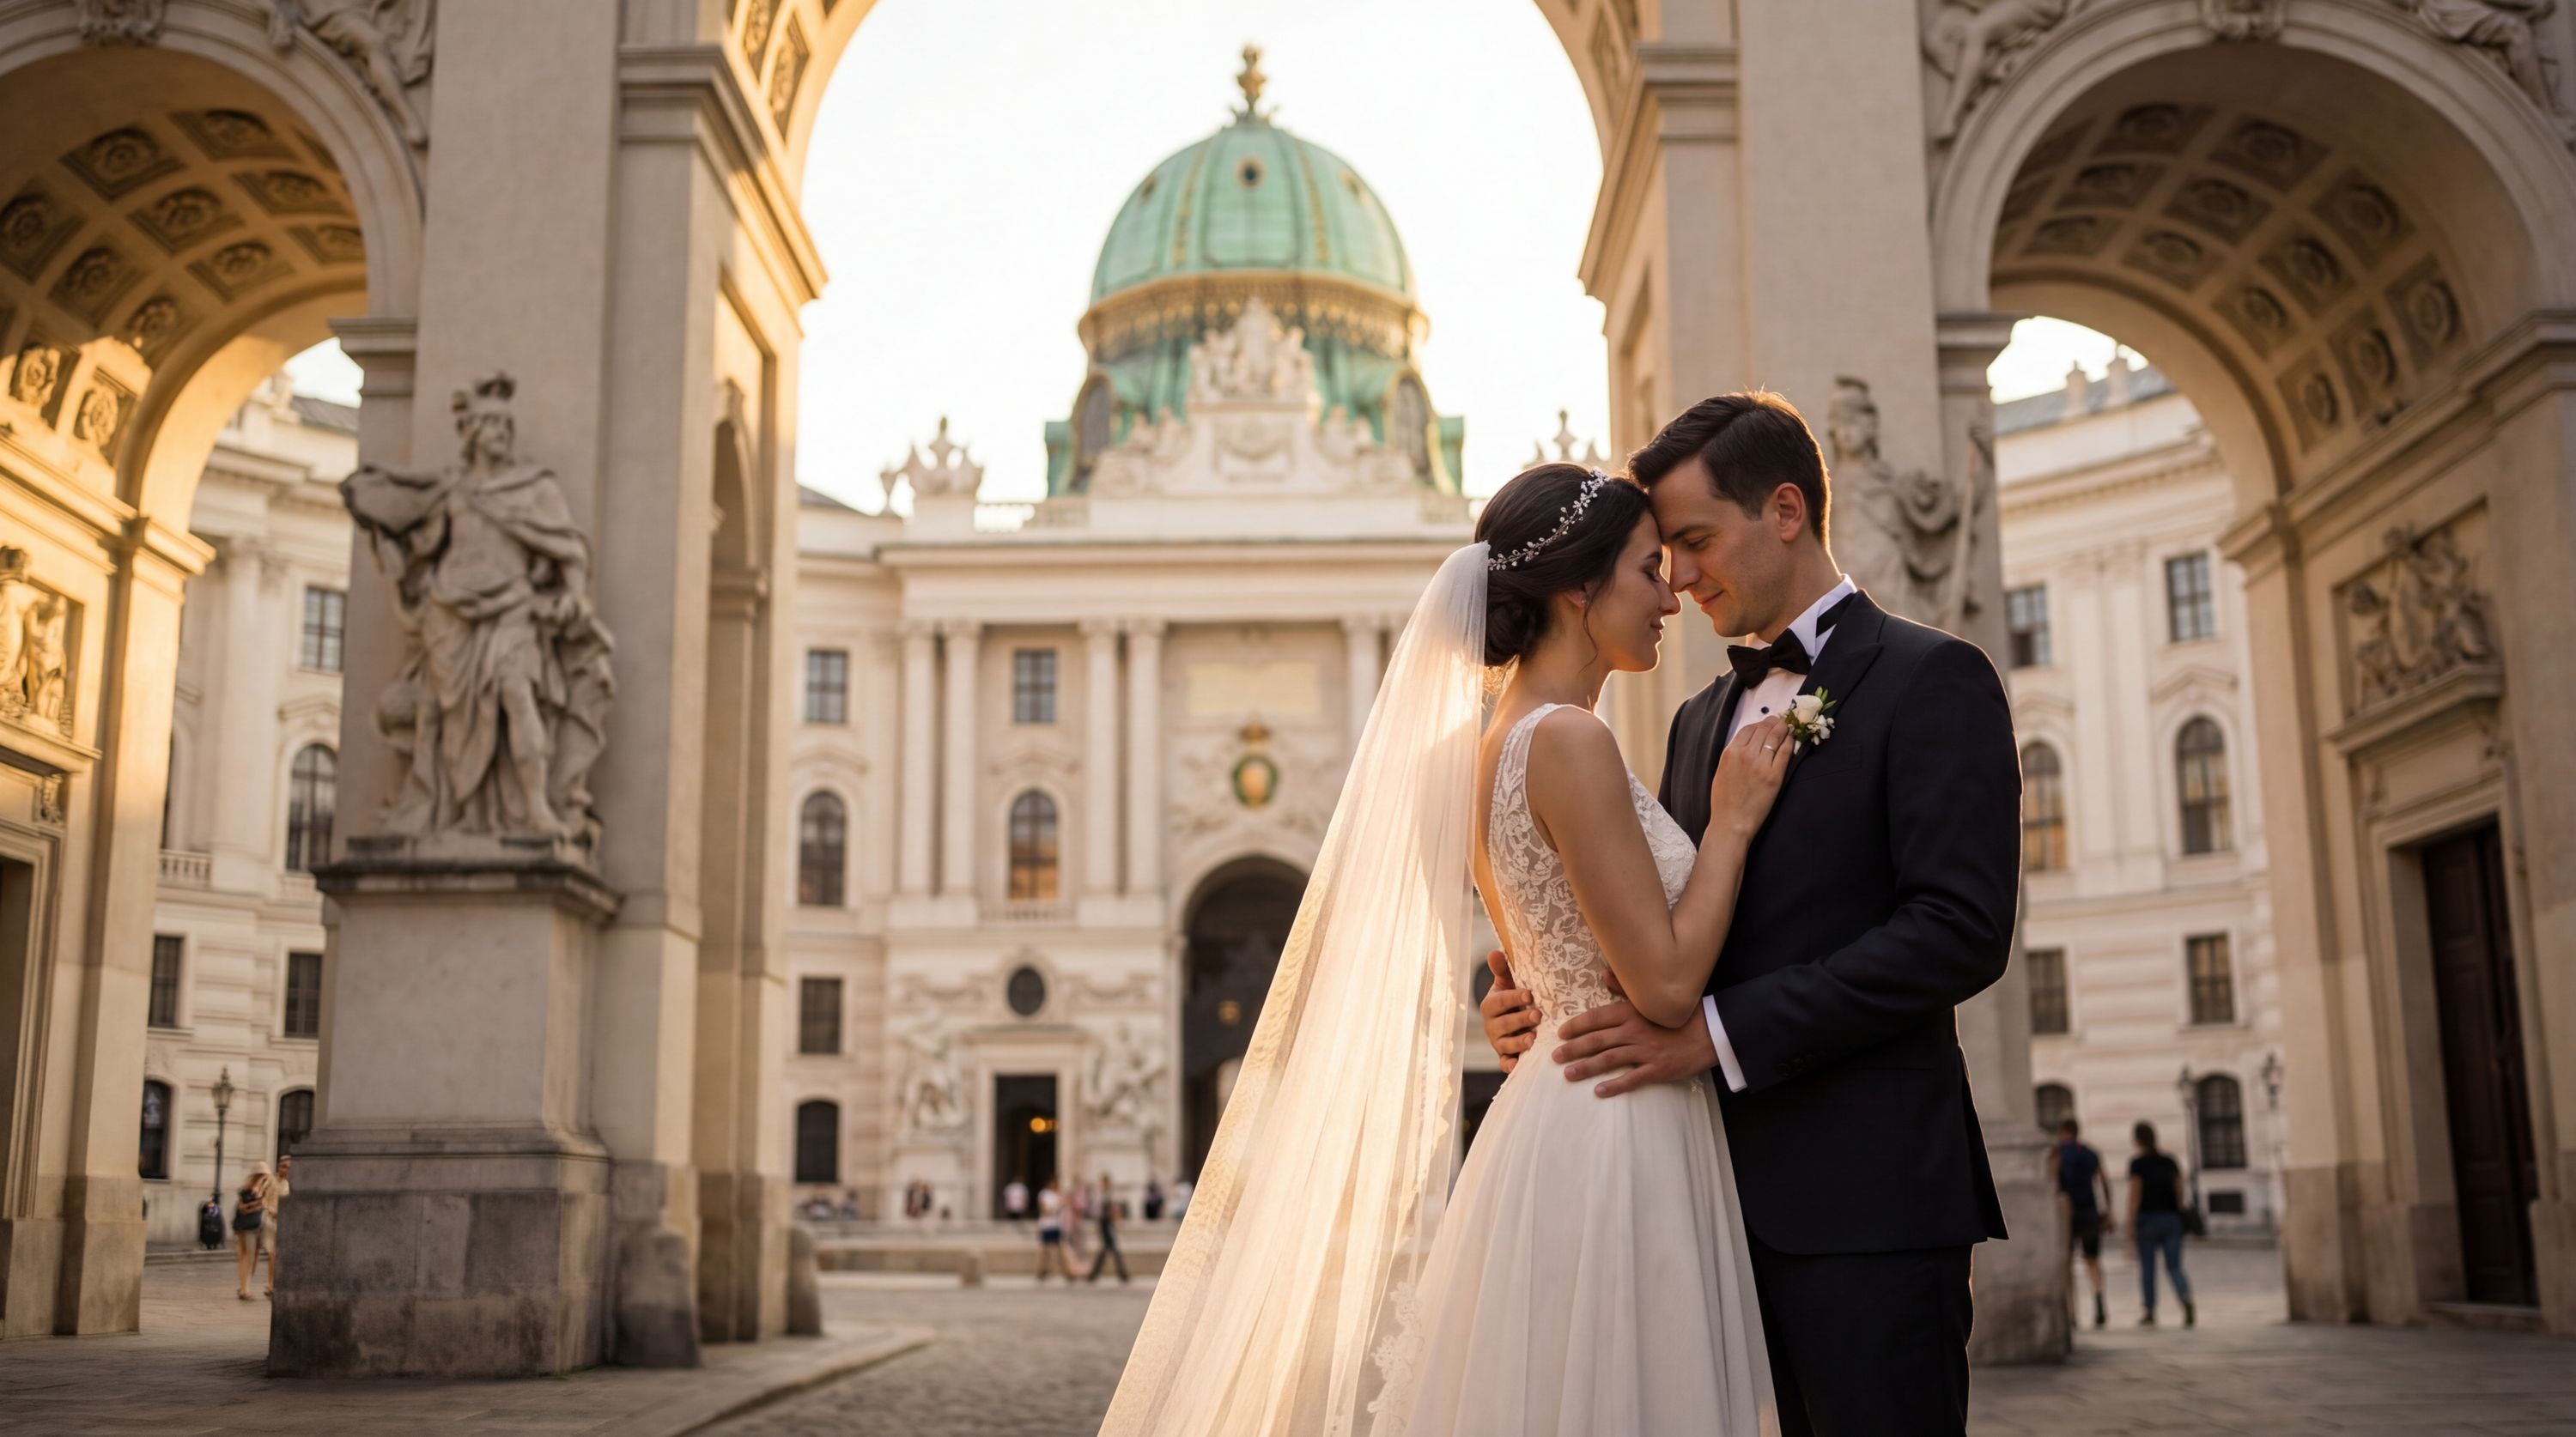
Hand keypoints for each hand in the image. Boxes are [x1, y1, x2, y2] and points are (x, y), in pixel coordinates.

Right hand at [1478, 950, 1536, 1071]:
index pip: (1499, 1001)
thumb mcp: (1508, 983)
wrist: (1517, 1020)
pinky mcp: (1505, 1057)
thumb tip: (1495, 952)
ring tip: (1534, 1039)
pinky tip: (1519, 1066)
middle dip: (1520, 1020)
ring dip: (1519, 1043)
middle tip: (1538, 1015)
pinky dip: (1510, 1065)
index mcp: (1491, 1005)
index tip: (1529, 994)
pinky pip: (1505, 1064)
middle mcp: (1492, 1025)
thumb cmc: (1515, 998)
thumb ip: (1502, 969)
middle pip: (1503, 1024)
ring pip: (1505, 1045)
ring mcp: (1498, 1043)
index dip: (1513, 998)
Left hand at [1551, 972, 1717, 1097]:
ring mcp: (1646, 1052)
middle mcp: (1634, 1031)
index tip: (1561, 1033)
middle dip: (1573, 1049)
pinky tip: (1599, 1091)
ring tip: (1568, 1074)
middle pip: (1597, 1040)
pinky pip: (1632, 1079)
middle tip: (1555, 1056)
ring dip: (1586, 1067)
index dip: (1577, 1026)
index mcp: (1631, 1012)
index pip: (1597, 1018)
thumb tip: (1604, 973)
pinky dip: (1614, 1085)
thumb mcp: (1653, 997)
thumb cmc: (1681, 1013)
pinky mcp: (1658, 1069)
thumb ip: (1625, 988)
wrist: (1712, 1031)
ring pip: (1609, 1060)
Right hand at [1709, 715, 1794, 840]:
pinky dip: (1790, 742)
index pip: (1748, 729)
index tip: (1766, 724)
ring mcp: (1761, 764)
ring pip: (1775, 737)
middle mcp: (1745, 754)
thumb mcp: (1721, 771)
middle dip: (1773, 722)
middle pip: (1763, 729)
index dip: (1759, 724)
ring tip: (1788, 726)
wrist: (1732, 822)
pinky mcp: (1774, 775)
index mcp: (1730, 752)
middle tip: (1781, 721)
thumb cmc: (1724, 801)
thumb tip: (1748, 744)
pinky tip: (1792, 739)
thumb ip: (1733, 755)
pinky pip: (1785, 752)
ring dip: (1783, 728)